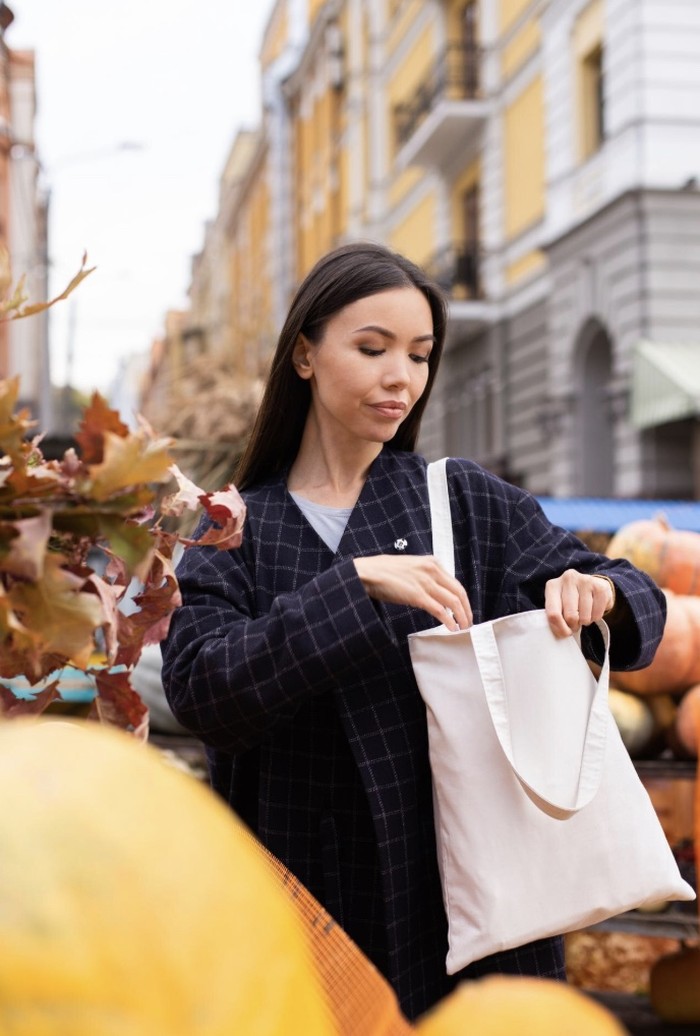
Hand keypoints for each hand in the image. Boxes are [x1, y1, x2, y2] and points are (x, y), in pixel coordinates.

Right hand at [353, 554, 472, 631]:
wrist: (368, 572)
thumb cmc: (383, 571)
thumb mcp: (411, 567)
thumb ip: (424, 575)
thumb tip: (434, 590)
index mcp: (431, 562)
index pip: (455, 583)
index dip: (463, 599)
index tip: (464, 609)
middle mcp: (432, 571)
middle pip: (458, 592)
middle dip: (466, 609)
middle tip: (468, 621)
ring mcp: (425, 583)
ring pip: (453, 602)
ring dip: (461, 617)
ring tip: (462, 627)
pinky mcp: (418, 595)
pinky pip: (440, 610)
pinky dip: (449, 620)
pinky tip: (451, 627)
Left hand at [544, 570, 614, 637]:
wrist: (591, 586)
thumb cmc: (571, 599)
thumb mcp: (558, 606)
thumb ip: (555, 618)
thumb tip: (561, 634)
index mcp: (552, 586)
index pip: (553, 614)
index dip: (560, 629)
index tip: (565, 633)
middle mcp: (568, 579)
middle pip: (570, 616)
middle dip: (574, 625)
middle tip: (576, 622)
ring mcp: (585, 581)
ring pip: (584, 617)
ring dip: (585, 621)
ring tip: (584, 614)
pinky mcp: (600, 586)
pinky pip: (598, 614)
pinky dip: (596, 617)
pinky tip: (593, 610)